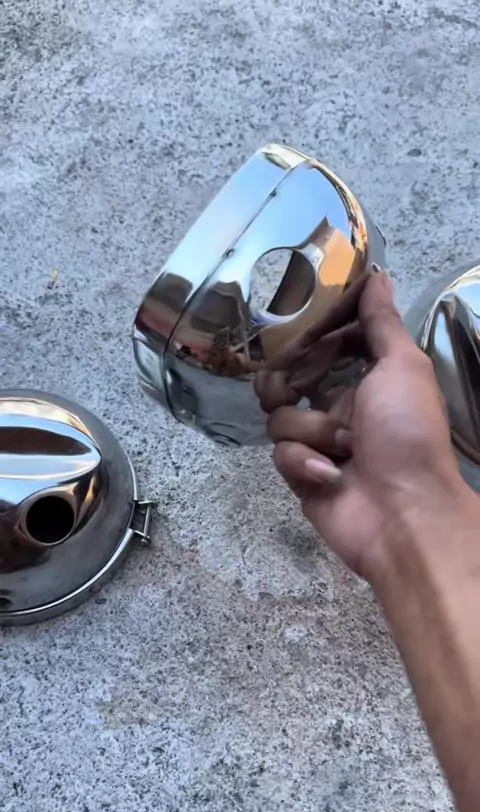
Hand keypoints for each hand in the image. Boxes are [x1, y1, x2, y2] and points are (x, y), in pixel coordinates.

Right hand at [268, 271, 470, 579]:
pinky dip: (304, 462)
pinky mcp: (302, 476)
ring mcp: (319, 443)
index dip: (309, 338)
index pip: (326, 346)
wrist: (404, 513)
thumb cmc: (408, 434)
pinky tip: (329, 474)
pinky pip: (281, 455)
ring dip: (311, 430)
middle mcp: (340, 408)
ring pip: (280, 418)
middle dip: (288, 382)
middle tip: (288, 385)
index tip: (295, 330)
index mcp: (366, 381)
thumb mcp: (402, 366)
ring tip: (342, 448)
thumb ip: (382, 322)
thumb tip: (377, 275)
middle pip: (289, 380)